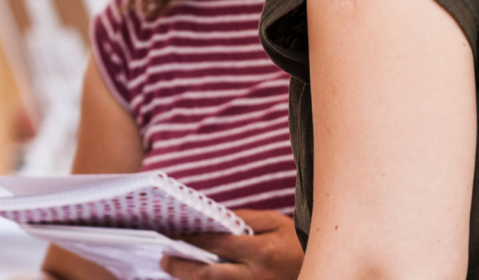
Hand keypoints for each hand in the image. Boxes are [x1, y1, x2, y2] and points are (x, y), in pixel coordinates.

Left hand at [161, 210, 302, 279]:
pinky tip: (200, 278)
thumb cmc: (300, 241)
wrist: (329, 265)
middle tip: (164, 261)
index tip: (171, 235)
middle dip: (181, 268)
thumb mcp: (274, 222)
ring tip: (175, 270)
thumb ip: (241, 219)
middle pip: (208, 276)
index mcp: (260, 252)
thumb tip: (210, 220)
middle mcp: (256, 276)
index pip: (214, 245)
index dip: (189, 241)